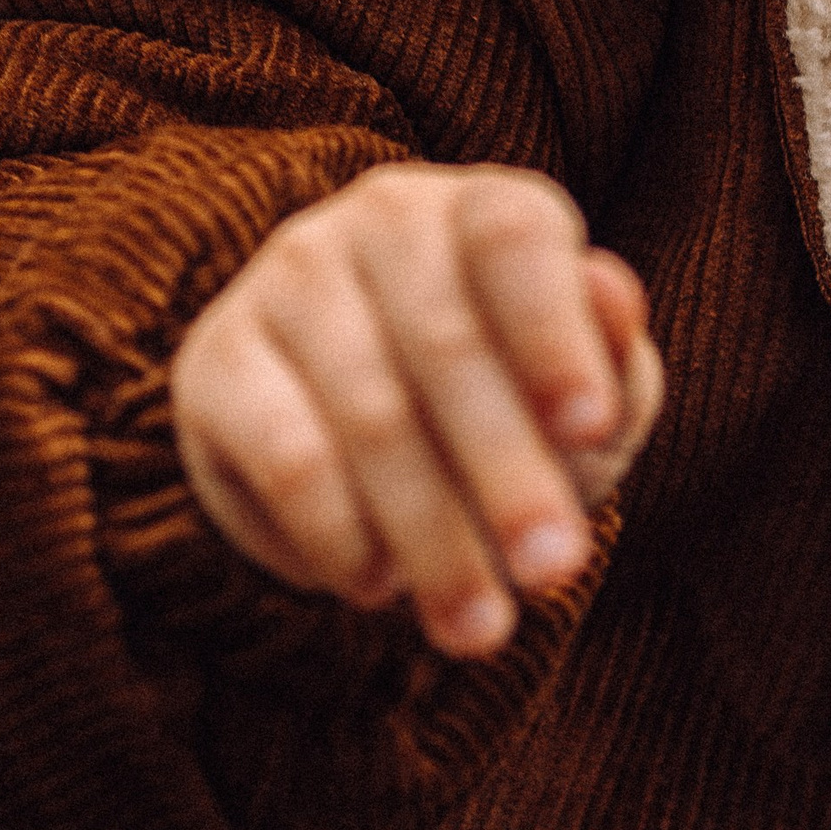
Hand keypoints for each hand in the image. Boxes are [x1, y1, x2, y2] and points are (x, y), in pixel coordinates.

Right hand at [170, 161, 662, 654]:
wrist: (354, 429)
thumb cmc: (507, 399)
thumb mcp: (580, 391)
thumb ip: (611, 358)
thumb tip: (613, 297)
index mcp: (479, 204)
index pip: (513, 238)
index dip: (555, 330)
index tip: (592, 429)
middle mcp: (380, 217)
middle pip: (446, 342)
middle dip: (508, 470)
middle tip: (553, 572)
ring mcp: (290, 278)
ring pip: (371, 414)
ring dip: (432, 535)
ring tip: (479, 625)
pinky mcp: (217, 361)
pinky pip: (286, 459)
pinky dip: (339, 537)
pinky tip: (375, 584)